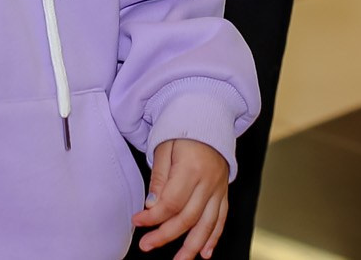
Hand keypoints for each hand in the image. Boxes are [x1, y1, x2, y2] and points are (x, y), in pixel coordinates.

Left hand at [134, 138, 227, 256]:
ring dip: (193, 246)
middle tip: (146, 245)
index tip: (137, 221)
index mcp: (192, 168)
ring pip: (207, 224)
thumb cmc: (183, 128)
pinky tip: (206, 252)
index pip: (171, 202)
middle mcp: (208, 181)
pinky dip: (214, 237)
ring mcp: (218, 188)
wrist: (209, 115)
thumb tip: (151, 207)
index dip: (153, 217)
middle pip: (188, 217)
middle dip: (166, 235)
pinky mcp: (223, 192)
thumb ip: (159, 178)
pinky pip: (221, 218)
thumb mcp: (164, 146)